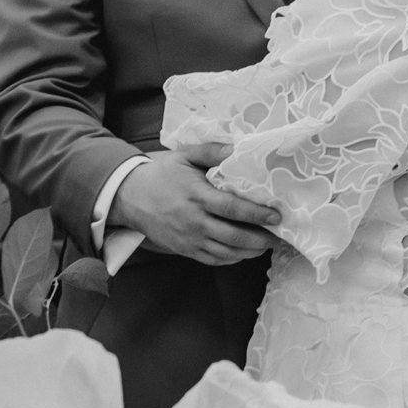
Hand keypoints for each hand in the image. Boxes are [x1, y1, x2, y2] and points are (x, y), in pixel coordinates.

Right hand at [111, 144, 281, 266]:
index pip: (232, 209)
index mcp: (197, 196)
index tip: (276, 216)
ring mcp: (189, 239)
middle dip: (260, 239)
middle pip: (233, 236)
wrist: (129, 196)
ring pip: (226, 253)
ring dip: (249, 252)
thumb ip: (212, 152)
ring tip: (266, 245)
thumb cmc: (160, 174)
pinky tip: (244, 252)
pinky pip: (213, 259)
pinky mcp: (184, 250)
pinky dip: (232, 259)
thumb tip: (239, 147)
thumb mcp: (184, 156)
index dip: (257, 215)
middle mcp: (194, 221)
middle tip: (278, 236)